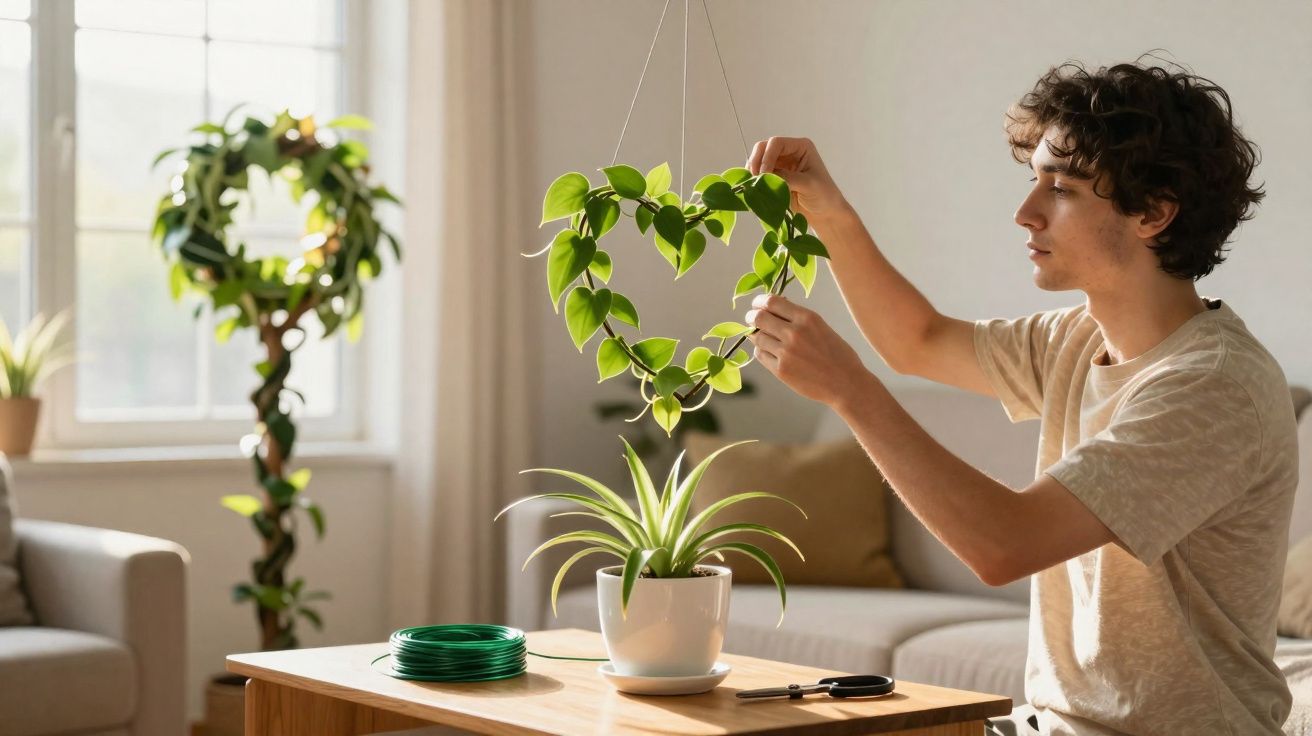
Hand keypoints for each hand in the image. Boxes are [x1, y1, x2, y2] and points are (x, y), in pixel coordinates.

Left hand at [744, 293, 871, 406]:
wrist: (846, 384)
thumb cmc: (838, 355)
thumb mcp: (821, 327)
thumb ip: (798, 318)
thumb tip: (774, 308)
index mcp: (807, 318)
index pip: (771, 302)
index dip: (759, 302)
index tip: (756, 304)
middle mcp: (794, 333)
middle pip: (759, 318)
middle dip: (751, 317)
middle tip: (751, 319)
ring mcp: (786, 352)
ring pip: (757, 337)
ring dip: (756, 335)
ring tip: (762, 337)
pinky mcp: (781, 370)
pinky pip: (760, 355)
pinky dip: (761, 351)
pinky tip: (769, 352)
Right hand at [746, 136, 848, 221]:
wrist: (824, 214)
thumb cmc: (824, 196)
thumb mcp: (808, 184)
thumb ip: (787, 178)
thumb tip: (764, 177)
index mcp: (800, 147)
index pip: (777, 143)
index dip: (767, 156)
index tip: (764, 174)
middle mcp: (788, 153)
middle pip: (763, 148)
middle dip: (756, 162)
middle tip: (754, 179)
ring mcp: (779, 165)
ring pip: (757, 161)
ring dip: (752, 172)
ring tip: (753, 185)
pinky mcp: (773, 178)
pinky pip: (758, 175)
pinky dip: (753, 181)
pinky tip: (754, 189)